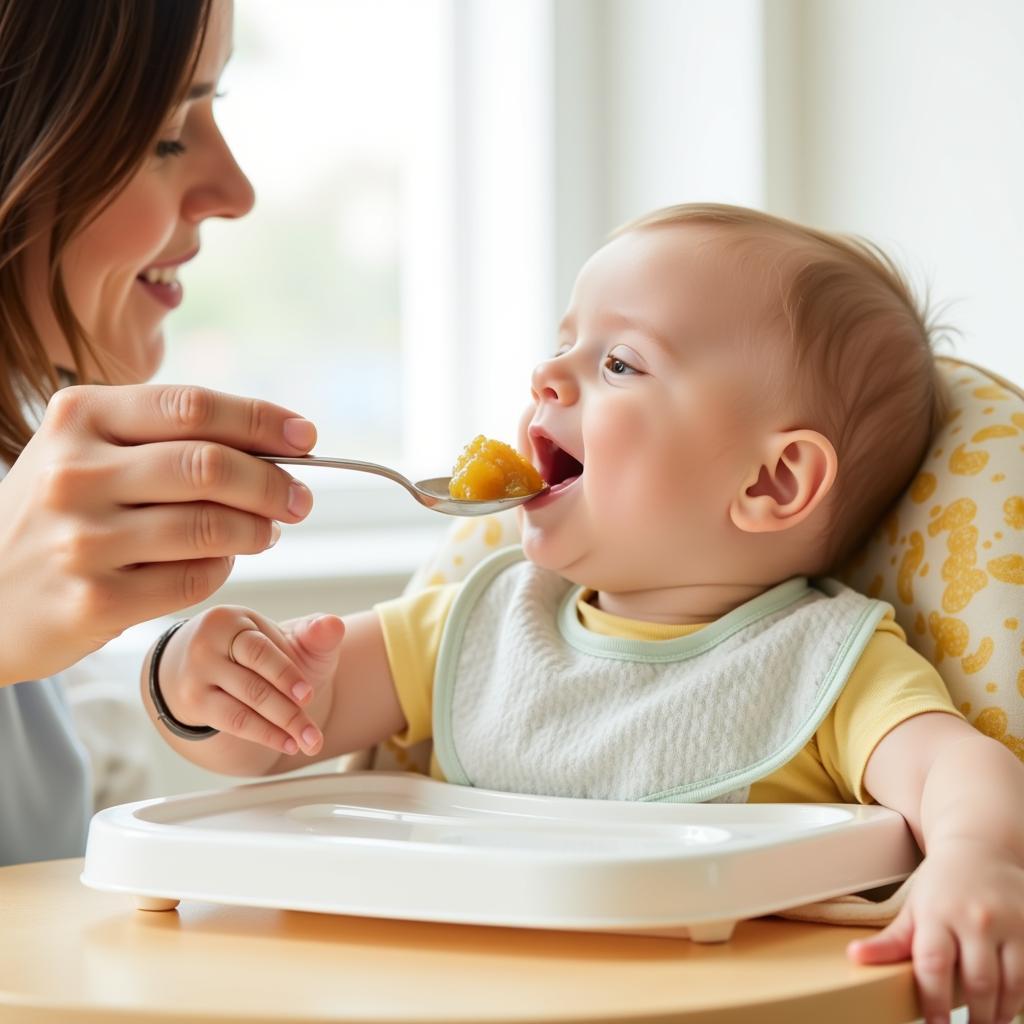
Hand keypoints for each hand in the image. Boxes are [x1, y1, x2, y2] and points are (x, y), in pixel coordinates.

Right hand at [0, 384, 316, 684]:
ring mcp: (82, 540)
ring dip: (258, 529)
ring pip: (211, 527)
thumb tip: (275, 443)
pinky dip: (223, 568)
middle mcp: (74, 473)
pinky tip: (222, 562)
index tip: (305, 438)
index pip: (193, 407)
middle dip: (273, 483)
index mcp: (79, 418)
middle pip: (210, 465)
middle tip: (300, 498)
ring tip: (267, 531)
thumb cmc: (57, 515)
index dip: (262, 420)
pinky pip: (195, 578)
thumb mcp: (86, 452)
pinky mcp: (95, 600)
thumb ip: (166, 438)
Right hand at [153, 606, 345, 756]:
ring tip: (309, 742)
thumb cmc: (264, 651)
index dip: (286, 676)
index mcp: (230, 620)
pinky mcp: (191, 703)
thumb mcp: (289, 636)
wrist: (219, 667)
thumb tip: (333, 624)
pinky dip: (264, 735)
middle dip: (289, 713)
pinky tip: (287, 742)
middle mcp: (205, 644)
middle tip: (315, 736)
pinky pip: (232, 723)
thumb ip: (314, 633)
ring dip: (280, 729)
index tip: (308, 696)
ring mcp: (194, 675)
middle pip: (252, 685)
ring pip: (242, 708)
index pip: (260, 652)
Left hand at [848, 839, 1023, 1023]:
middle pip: (977, 981)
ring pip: (1012, 983)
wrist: (981, 848)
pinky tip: (1011, 1004)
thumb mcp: (914, 909)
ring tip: (991, 1023)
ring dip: (1002, 1012)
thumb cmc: (942, 886)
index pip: (933, 964)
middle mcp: (974, 918)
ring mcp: (1010, 922)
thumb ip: (891, 941)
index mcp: (937, 914)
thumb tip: (854, 957)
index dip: (933, 1001)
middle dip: (976, 1016)